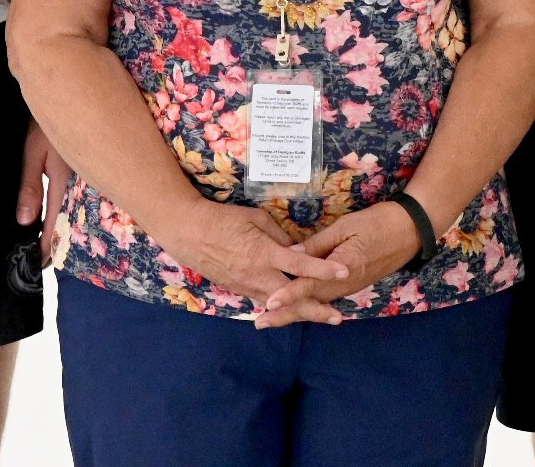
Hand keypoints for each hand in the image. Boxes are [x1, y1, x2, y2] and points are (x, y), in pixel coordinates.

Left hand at [17, 120, 70, 255]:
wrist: (71, 91)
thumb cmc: (48, 121)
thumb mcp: (35, 153)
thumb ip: (31, 186)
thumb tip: (24, 222)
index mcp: (62, 183)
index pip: (52, 223)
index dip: (45, 246)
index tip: (37, 266)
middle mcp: (75, 183)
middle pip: (64, 219)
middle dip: (53, 240)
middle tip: (41, 261)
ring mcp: (79, 175)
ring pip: (68, 207)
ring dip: (58, 224)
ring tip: (47, 242)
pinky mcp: (79, 166)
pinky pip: (70, 194)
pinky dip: (61, 207)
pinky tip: (55, 210)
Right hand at [155, 200, 349, 303]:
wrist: (189, 233)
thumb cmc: (223, 219)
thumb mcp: (255, 218)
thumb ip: (279, 236)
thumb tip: (296, 249)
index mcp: (265, 253)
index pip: (300, 264)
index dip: (323, 269)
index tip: (344, 271)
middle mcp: (259, 275)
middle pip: (292, 297)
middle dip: (316, 309)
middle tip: (337, 317)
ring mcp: (248, 286)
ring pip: (279, 306)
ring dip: (301, 312)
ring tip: (323, 317)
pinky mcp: (240, 291)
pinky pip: (265, 302)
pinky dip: (281, 308)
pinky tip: (293, 312)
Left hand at [255, 202, 423, 327]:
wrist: (410, 231)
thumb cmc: (377, 223)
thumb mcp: (345, 227)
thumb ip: (318, 244)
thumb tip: (291, 255)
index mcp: (342, 269)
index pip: (309, 285)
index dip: (288, 295)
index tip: (269, 304)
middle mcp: (344, 285)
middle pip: (310, 303)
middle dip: (285, 314)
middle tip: (261, 323)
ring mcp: (349, 287)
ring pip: (317, 303)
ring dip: (295, 311)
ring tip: (272, 318)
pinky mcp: (352, 285)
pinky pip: (326, 297)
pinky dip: (309, 304)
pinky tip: (297, 305)